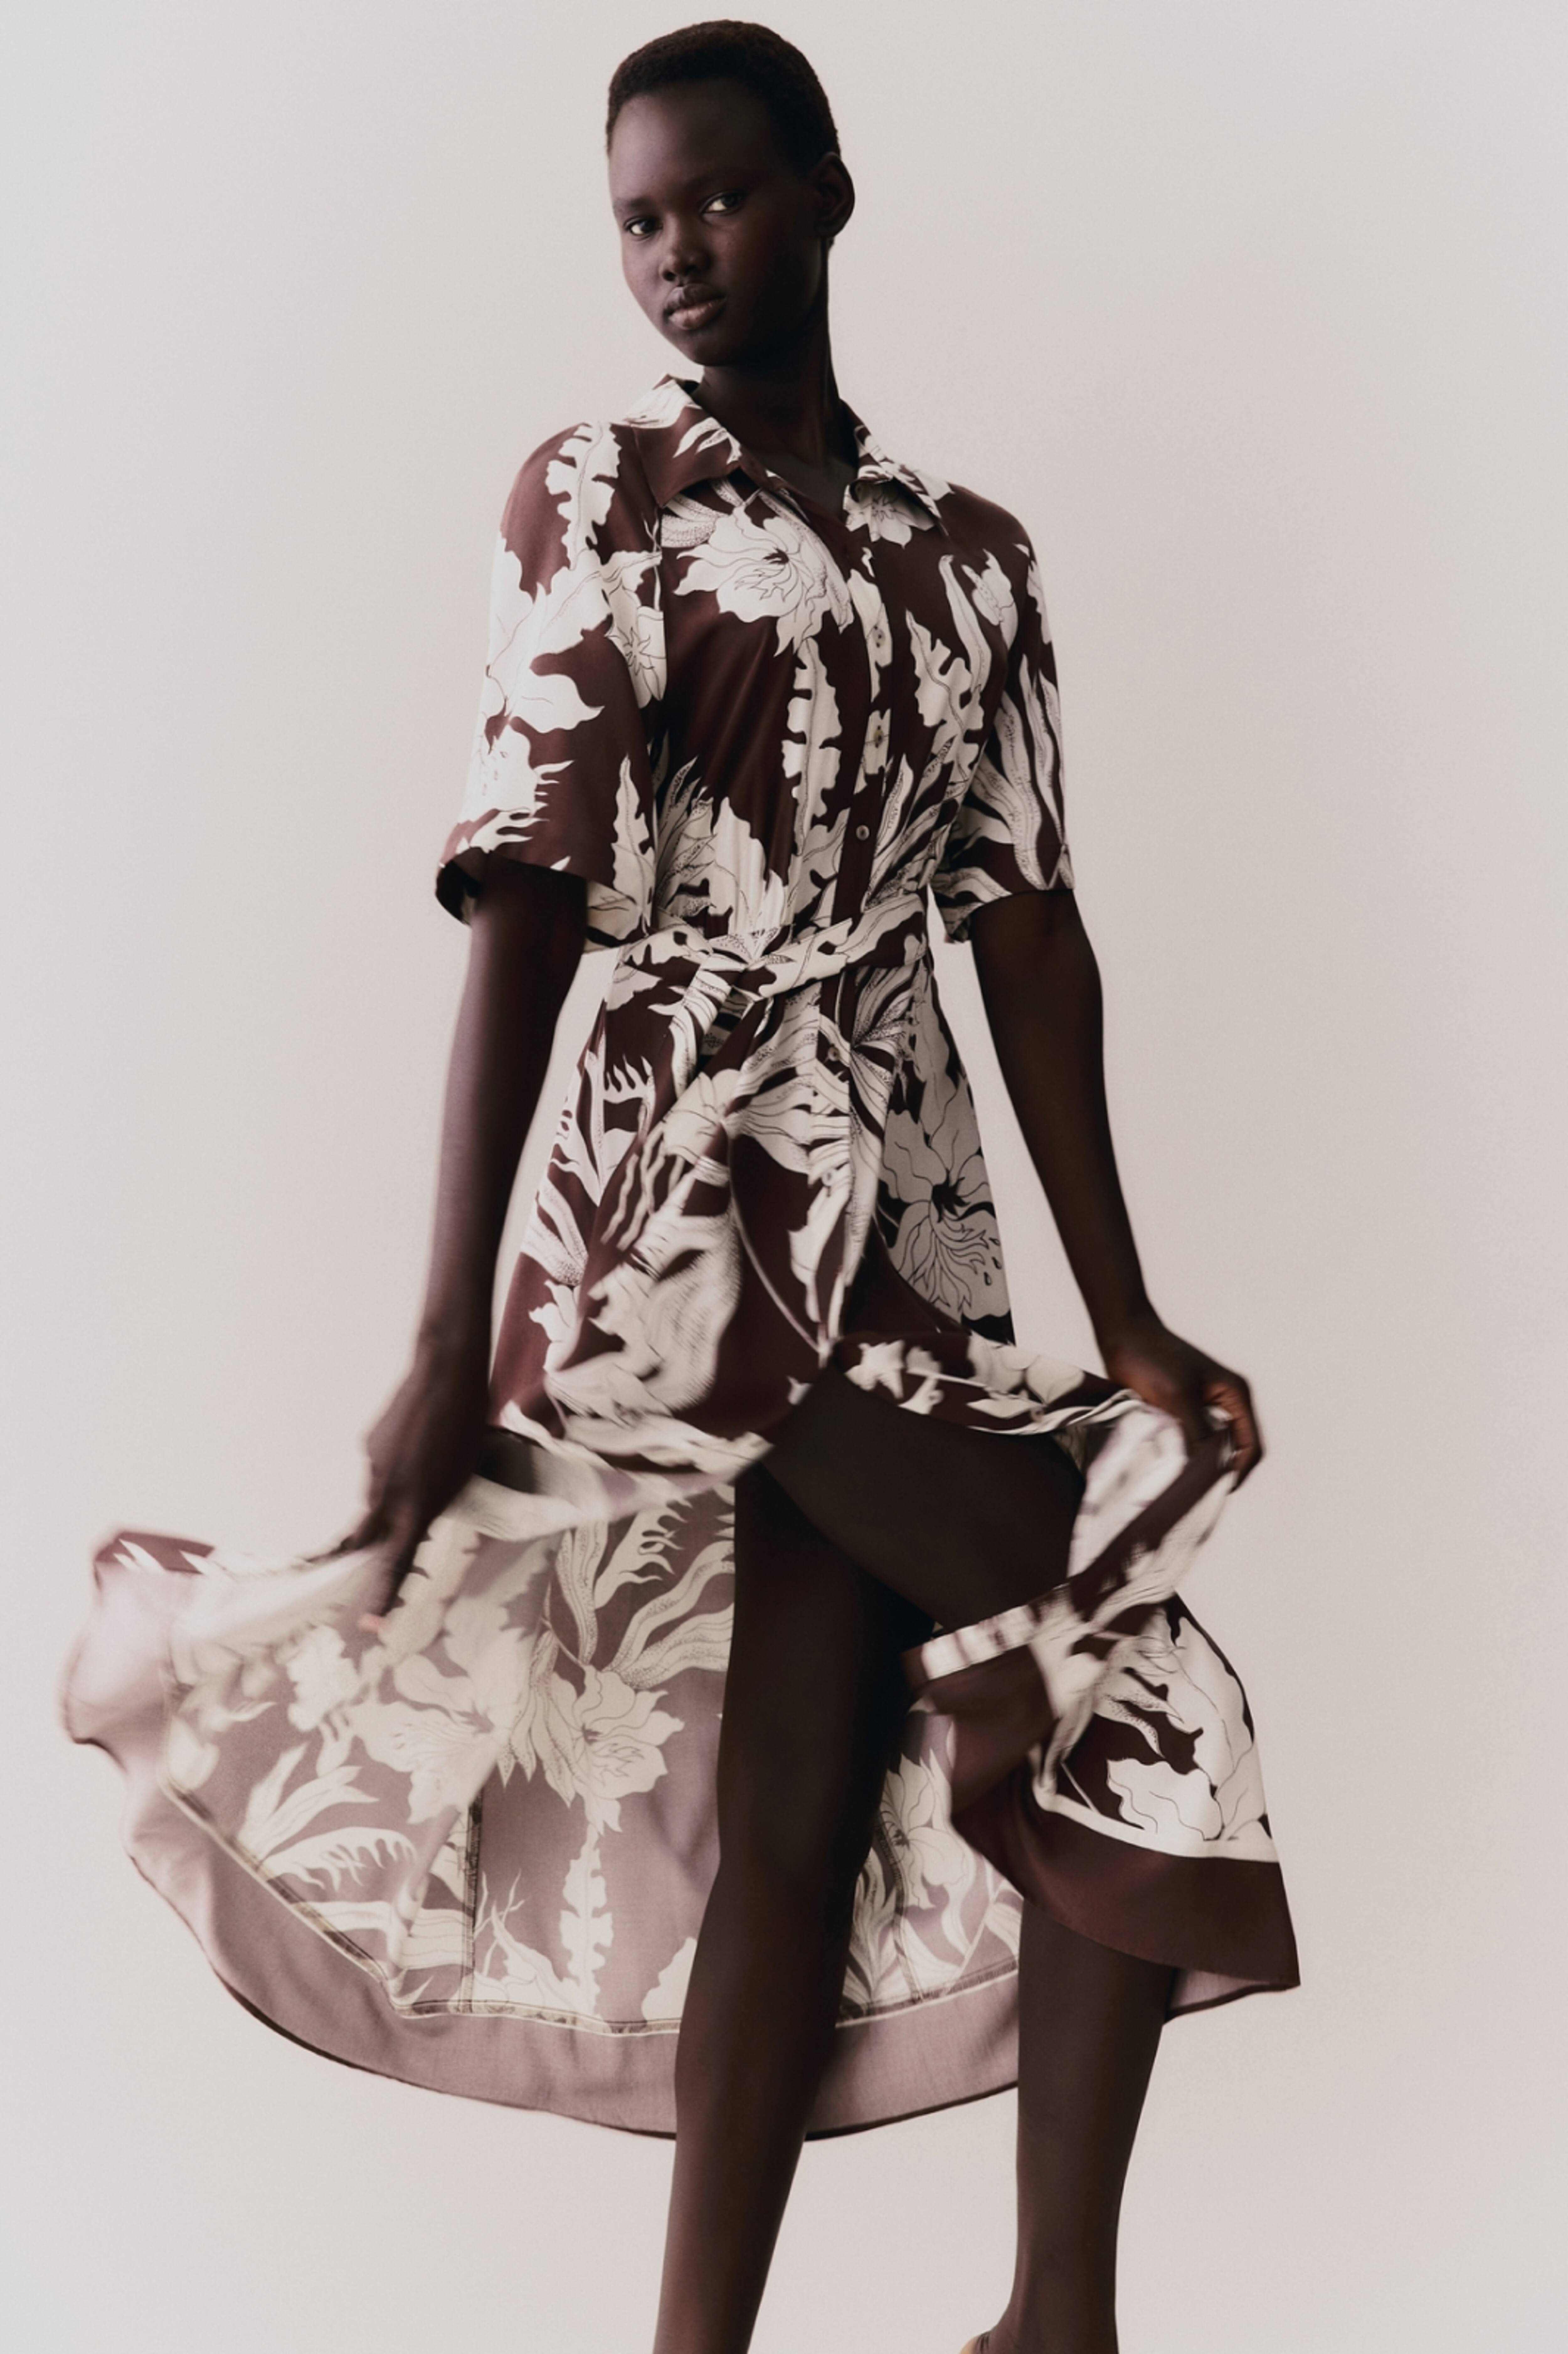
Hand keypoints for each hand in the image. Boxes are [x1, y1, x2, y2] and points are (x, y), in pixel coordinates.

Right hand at [335, 1333, 491, 1625]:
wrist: (446, 1373)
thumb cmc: (468, 1427)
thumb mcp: (461, 1478)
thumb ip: (433, 1506)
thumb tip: (413, 1520)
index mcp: (418, 1506)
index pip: (395, 1563)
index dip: (382, 1598)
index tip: (368, 1629)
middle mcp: (387, 1493)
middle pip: (369, 1535)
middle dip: (366, 1551)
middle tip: (365, 1558)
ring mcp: (373, 1467)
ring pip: (377, 1498)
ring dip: (395, 1497)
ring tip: (428, 1465)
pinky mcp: (368, 1445)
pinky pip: (378, 1469)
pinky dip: (393, 1468)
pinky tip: (416, 1443)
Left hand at [1099, 1312, 1263, 1484]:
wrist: (1123, 1335)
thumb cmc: (1153, 1358)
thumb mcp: (1178, 1397)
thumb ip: (1197, 1433)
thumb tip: (1206, 1472)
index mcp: (1234, 1395)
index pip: (1250, 1444)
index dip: (1238, 1470)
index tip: (1217, 1491)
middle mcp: (1225, 1403)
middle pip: (1234, 1449)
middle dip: (1219, 1471)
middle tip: (1197, 1495)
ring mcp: (1204, 1408)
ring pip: (1212, 1448)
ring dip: (1200, 1466)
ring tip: (1183, 1485)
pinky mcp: (1183, 1412)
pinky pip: (1192, 1442)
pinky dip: (1185, 1456)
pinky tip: (1170, 1468)